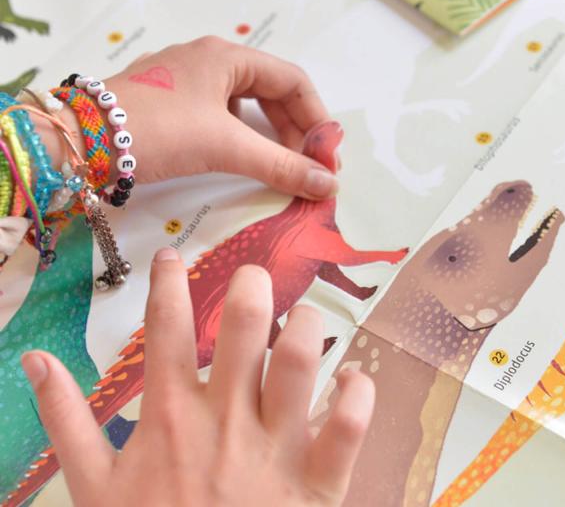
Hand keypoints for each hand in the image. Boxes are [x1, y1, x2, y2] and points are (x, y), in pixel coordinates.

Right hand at [21, 250, 374, 506]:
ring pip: (298, 363)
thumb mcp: (92, 486)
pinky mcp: (317, 484)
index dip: (167, 283)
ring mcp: (273, 451)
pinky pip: (347, 426)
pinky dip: (356, 394)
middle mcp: (224, 422)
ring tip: (304, 319)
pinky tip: (351, 378)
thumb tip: (33, 360)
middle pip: (245, 328)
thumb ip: (65, 420)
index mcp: (172, 417)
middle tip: (254, 279)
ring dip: (306, 330)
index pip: (166, 329)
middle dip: (252, 289)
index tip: (172, 255)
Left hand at [104, 37, 338, 198]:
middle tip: (307, 166)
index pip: (292, 80)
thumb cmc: (158, 130)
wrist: (78, 142)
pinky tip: (240, 154)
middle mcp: (208, 60)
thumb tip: (329, 184)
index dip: (317, 118)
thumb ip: (280, 165)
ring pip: (244, 104)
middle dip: (294, 129)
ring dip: (268, 133)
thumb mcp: (225, 145)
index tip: (327, 155)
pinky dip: (240, 135)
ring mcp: (185, 80)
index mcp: (226, 56)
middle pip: (270, 91)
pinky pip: (220, 114)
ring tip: (279, 164)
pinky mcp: (169, 103)